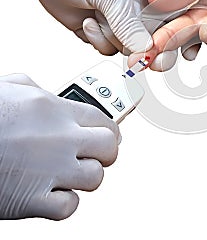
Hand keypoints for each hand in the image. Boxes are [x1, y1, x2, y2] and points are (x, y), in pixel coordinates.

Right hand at [0, 74, 119, 219]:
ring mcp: (48, 169)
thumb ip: (38, 90)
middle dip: (104, 153)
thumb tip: (50, 95)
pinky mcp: (30, 199)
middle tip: (92, 155)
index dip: (108, 131)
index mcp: (55, 109)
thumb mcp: (10, 87)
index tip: (106, 136)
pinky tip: (50, 193)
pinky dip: (64, 203)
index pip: (104, 121)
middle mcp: (59, 138)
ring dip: (84, 178)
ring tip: (67, 174)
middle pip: (109, 148)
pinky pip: (68, 206)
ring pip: (95, 178)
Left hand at [4, 0, 179, 69]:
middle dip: (138, 44)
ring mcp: (120, 20)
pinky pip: (109, 48)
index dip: (171, 37)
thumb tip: (146, 49)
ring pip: (129, 48)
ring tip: (95, 16)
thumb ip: (128, 23)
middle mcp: (139, 6)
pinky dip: (96, 39)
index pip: (173, 20)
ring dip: (110, 38)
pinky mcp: (103, 29)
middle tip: (129, 44)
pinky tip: (87, 21)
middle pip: (153, 40)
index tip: (158, 46)